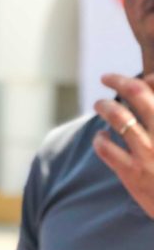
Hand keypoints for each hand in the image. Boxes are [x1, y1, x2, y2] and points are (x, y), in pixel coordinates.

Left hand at [93, 74, 153, 217]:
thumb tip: (151, 82)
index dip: (147, 79)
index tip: (140, 77)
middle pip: (138, 95)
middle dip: (119, 81)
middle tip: (106, 77)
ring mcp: (148, 153)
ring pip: (119, 117)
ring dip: (104, 106)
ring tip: (99, 104)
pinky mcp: (132, 172)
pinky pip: (106, 148)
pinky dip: (100, 138)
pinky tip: (102, 136)